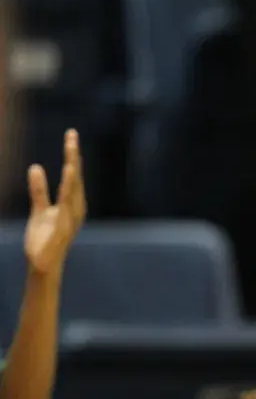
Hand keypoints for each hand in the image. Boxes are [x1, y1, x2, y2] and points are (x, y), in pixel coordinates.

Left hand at [24, 129, 86, 275]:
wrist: (43, 265)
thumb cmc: (44, 239)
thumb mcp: (39, 210)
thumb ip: (39, 189)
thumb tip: (36, 166)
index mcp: (72, 202)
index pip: (72, 174)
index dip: (71, 154)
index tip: (70, 134)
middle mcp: (76, 206)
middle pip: (75, 176)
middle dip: (73, 154)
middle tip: (71, 133)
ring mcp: (71, 215)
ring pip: (73, 186)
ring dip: (72, 166)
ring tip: (71, 148)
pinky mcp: (64, 223)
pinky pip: (67, 200)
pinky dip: (68, 185)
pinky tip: (68, 171)